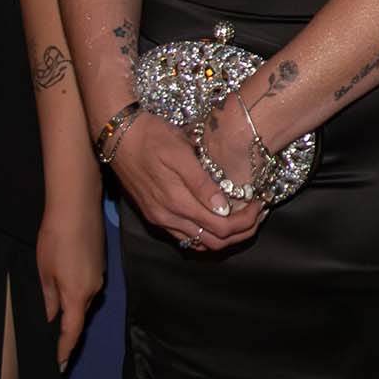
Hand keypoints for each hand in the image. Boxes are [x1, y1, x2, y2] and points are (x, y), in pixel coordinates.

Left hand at [35, 203, 106, 367]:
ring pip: (83, 301)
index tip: (59, 366)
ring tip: (55, 318)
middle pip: (79, 317)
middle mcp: (93, 290)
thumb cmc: (56, 239)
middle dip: (67, 332)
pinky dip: (75, 294)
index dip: (64, 350)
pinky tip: (64, 286)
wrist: (77, 205)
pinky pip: (86, 287)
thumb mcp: (44, 272)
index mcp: (78, 296)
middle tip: (52, 346)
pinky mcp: (99, 264)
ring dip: (71, 310)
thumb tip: (50, 319)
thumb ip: (48, 300)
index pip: (72, 332)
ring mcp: (99, 276)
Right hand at [109, 115, 258, 254]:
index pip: (221, 228)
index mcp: (177, 203)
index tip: (259, 205)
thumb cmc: (152, 137)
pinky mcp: (154, 216)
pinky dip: (205, 234)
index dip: (245, 221)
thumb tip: (223, 207)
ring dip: (224, 236)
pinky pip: (185, 237)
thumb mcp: (180, 152)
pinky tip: (216, 219)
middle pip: (214, 242)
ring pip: (199, 243)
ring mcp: (160, 220)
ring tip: (242, 217)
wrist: (118, 135)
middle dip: (240, 232)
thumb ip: (201, 182)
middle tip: (257, 214)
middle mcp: (168, 218)